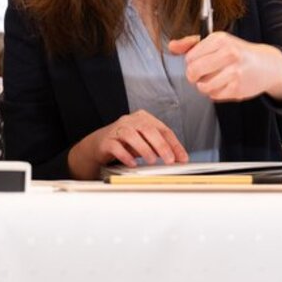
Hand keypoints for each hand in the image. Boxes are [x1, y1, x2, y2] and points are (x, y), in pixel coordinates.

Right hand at [67, 110, 187, 179]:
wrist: (99, 144)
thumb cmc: (125, 142)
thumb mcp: (145, 142)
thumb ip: (159, 147)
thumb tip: (177, 157)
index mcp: (143, 118)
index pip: (163, 129)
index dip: (174, 144)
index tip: (182, 158)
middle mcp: (130, 121)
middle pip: (148, 129)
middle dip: (161, 146)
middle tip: (169, 160)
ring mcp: (117, 129)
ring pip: (132, 135)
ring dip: (144, 149)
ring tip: (152, 161)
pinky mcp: (106, 140)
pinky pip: (116, 146)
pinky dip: (125, 155)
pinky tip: (132, 164)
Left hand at [169, 32, 281, 102]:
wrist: (267, 65)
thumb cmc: (238, 53)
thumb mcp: (217, 42)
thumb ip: (192, 44)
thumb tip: (172, 46)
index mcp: (220, 39)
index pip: (189, 57)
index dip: (191, 63)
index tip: (199, 62)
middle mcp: (228, 53)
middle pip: (193, 72)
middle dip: (193, 76)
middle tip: (201, 75)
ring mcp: (234, 72)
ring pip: (202, 86)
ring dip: (205, 86)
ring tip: (214, 80)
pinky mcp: (237, 88)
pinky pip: (214, 96)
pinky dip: (215, 93)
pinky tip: (224, 85)